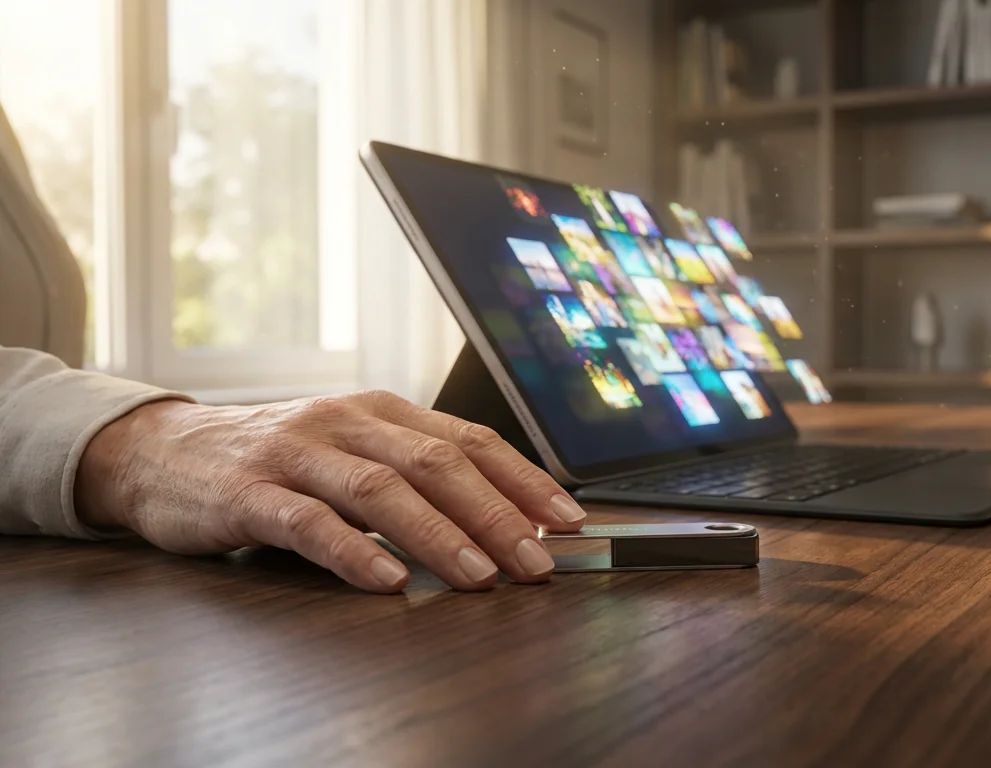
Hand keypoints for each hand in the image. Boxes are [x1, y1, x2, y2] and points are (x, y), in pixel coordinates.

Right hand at [74, 390, 586, 592]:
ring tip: (481, 576)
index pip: (469, 440)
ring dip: (439, 535)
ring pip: (381, 490)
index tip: (568, 519)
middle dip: (496, 514)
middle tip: (537, 562)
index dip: (523, 479)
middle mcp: (346, 423)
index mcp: (382, 412)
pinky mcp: (247, 494)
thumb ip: (418, 476)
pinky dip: (353, 552)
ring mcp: (296, 455)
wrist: (165, 452)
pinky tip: (387, 581)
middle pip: (436, 464)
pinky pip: (309, 524)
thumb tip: (508, 518)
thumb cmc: (279, 460)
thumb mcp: (354, 451)